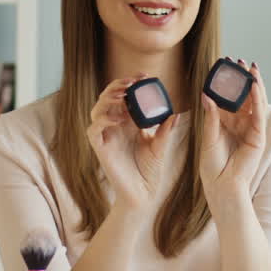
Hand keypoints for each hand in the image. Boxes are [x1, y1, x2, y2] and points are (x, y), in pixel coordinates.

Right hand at [86, 75, 180, 208]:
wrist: (142, 194)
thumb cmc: (150, 171)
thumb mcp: (160, 147)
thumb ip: (165, 130)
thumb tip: (176, 113)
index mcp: (128, 122)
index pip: (125, 95)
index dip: (132, 83)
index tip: (146, 76)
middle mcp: (115, 126)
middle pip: (108, 97)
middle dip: (118, 85)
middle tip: (133, 82)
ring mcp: (106, 136)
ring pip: (97, 108)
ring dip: (108, 98)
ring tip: (123, 94)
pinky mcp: (99, 147)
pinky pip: (93, 128)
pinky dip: (102, 119)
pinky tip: (117, 118)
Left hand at [199, 59, 266, 201]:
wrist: (221, 186)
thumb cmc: (212, 167)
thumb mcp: (208, 137)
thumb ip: (211, 116)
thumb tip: (207, 95)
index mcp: (226, 123)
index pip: (229, 98)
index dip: (227, 82)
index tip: (224, 66)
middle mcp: (240, 124)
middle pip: (244, 96)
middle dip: (243, 79)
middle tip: (239, 61)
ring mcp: (251, 130)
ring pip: (255, 102)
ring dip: (254, 84)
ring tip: (251, 68)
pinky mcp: (258, 137)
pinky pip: (259, 114)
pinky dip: (258, 99)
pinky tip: (255, 86)